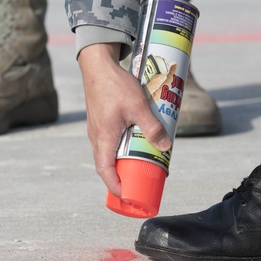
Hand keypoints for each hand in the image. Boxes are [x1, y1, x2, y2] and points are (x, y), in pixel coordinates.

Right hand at [77, 43, 171, 196]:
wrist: (98, 65)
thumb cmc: (116, 85)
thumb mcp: (138, 106)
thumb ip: (152, 126)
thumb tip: (165, 146)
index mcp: (104, 137)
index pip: (105, 170)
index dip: (115, 186)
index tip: (126, 196)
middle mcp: (96, 136)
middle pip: (105, 165)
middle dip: (119, 178)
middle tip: (135, 184)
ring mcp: (96, 129)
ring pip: (106, 153)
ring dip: (119, 163)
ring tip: (137, 166)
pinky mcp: (99, 121)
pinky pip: (107, 142)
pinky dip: (117, 150)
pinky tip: (131, 144)